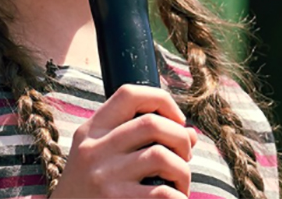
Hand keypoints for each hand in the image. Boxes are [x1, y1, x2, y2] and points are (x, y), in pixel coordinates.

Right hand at [50, 85, 199, 197]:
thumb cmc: (91, 192)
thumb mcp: (101, 158)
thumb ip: (140, 140)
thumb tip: (190, 134)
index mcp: (91, 132)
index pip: (129, 94)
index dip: (162, 100)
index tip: (177, 121)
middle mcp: (94, 150)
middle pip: (153, 123)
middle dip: (180, 138)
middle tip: (184, 158)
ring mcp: (104, 177)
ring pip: (162, 156)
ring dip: (183, 171)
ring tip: (179, 185)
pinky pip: (163, 193)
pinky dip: (178, 197)